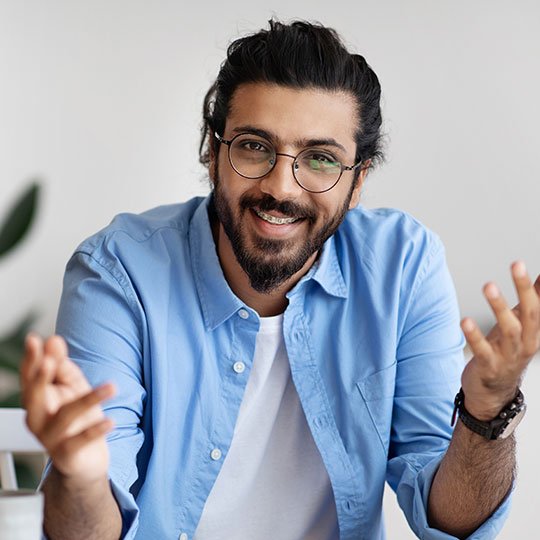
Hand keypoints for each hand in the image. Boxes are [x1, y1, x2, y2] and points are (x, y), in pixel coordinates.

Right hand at [20, 334, 115, 482]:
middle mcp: (38, 418)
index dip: (31, 359)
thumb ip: (63, 365)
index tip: (35, 339)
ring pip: (67, 415)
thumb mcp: (72, 386)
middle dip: (40, 379)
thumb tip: (53, 340)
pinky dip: (96, 430)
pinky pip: (81, 441)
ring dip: (89, 399)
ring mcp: (51, 438)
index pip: (30, 377)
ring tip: (112, 386)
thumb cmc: (78, 417)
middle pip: (34, 397)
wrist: (85, 460)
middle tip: (48, 361)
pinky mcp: (68, 454)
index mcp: (37, 399)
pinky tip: (110, 421)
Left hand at [460, 262, 539, 419]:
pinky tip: (465, 320)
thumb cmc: (507, 351)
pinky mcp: (488, 366)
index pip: (539, 304)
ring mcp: (508, 355)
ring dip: (499, 307)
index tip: (526, 262)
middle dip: (524, 288)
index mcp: (534, 330)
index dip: (535, 284)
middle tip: (516, 264)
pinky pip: (482, 350)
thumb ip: (533, 301)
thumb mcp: (522, 325)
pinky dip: (474, 335)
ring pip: (509, 329)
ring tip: (489, 285)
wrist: (494, 393)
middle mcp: (526, 342)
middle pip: (530, 313)